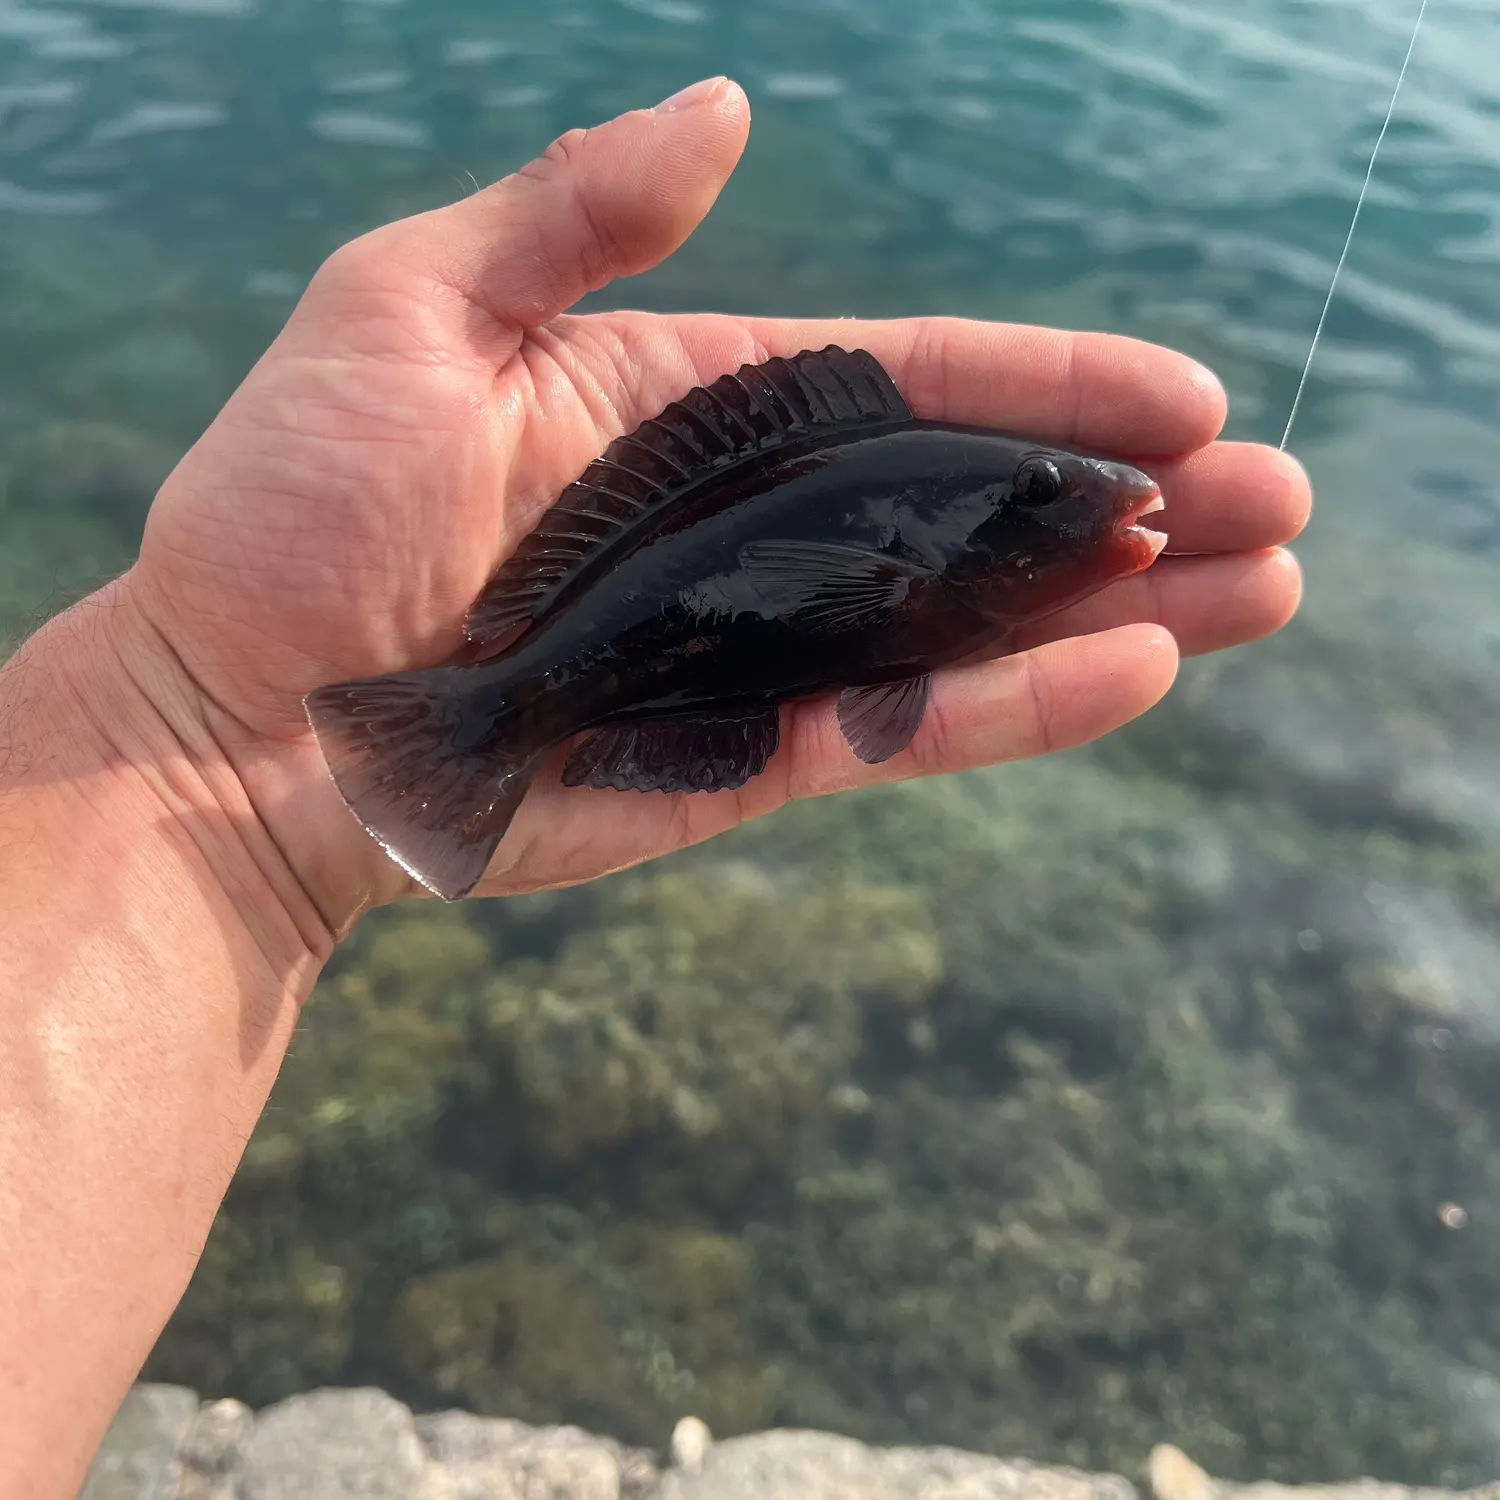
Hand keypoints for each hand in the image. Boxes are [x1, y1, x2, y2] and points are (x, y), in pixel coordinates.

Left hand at [114, 76, 1307, 934]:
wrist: (233, 720)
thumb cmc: (291, 511)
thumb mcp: (409, 308)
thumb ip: (575, 215)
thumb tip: (726, 107)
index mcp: (688, 408)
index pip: (909, 385)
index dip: (1048, 383)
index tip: (1185, 391)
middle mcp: (747, 532)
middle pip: (976, 511)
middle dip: (1130, 503)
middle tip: (1280, 501)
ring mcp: (756, 653)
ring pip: (970, 626)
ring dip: (1121, 607)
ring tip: (1267, 588)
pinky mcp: (743, 761)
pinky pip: (906, 728)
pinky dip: (1018, 706)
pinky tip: (1138, 671)